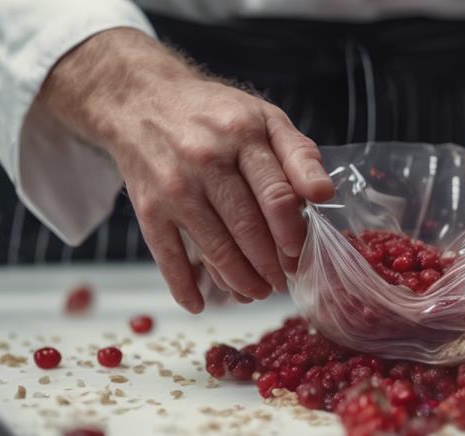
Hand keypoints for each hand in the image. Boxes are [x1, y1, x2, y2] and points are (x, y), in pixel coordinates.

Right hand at [37, 28, 332, 311]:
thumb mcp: (264, 118)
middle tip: (282, 281)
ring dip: (239, 280)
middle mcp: (206, 160)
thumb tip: (325, 194)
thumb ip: (300, 155)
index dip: (292, 233)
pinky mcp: (148, 208)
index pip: (277, 195)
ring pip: (214, 248)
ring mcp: (175, 187)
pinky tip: (199, 305)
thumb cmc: (214, 114)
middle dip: (270, 264)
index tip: (299, 254)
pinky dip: (183, 286)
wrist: (139, 100)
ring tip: (256, 292)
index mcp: (243, 135)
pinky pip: (168, 256)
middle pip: (247, 227)